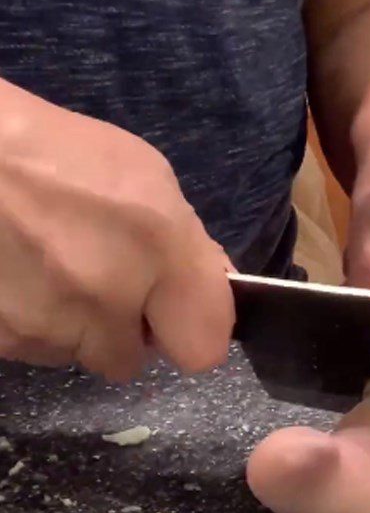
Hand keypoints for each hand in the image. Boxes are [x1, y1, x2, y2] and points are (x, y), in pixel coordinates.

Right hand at [0, 79, 233, 381]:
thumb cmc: (55, 152)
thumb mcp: (146, 177)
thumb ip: (187, 243)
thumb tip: (208, 285)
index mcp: (157, 250)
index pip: (203, 349)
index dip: (194, 332)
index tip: (178, 310)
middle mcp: (103, 301)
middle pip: (130, 359)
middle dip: (123, 328)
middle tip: (102, 279)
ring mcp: (41, 328)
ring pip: (75, 353)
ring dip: (72, 324)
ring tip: (50, 265)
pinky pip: (30, 345)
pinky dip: (30, 318)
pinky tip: (18, 271)